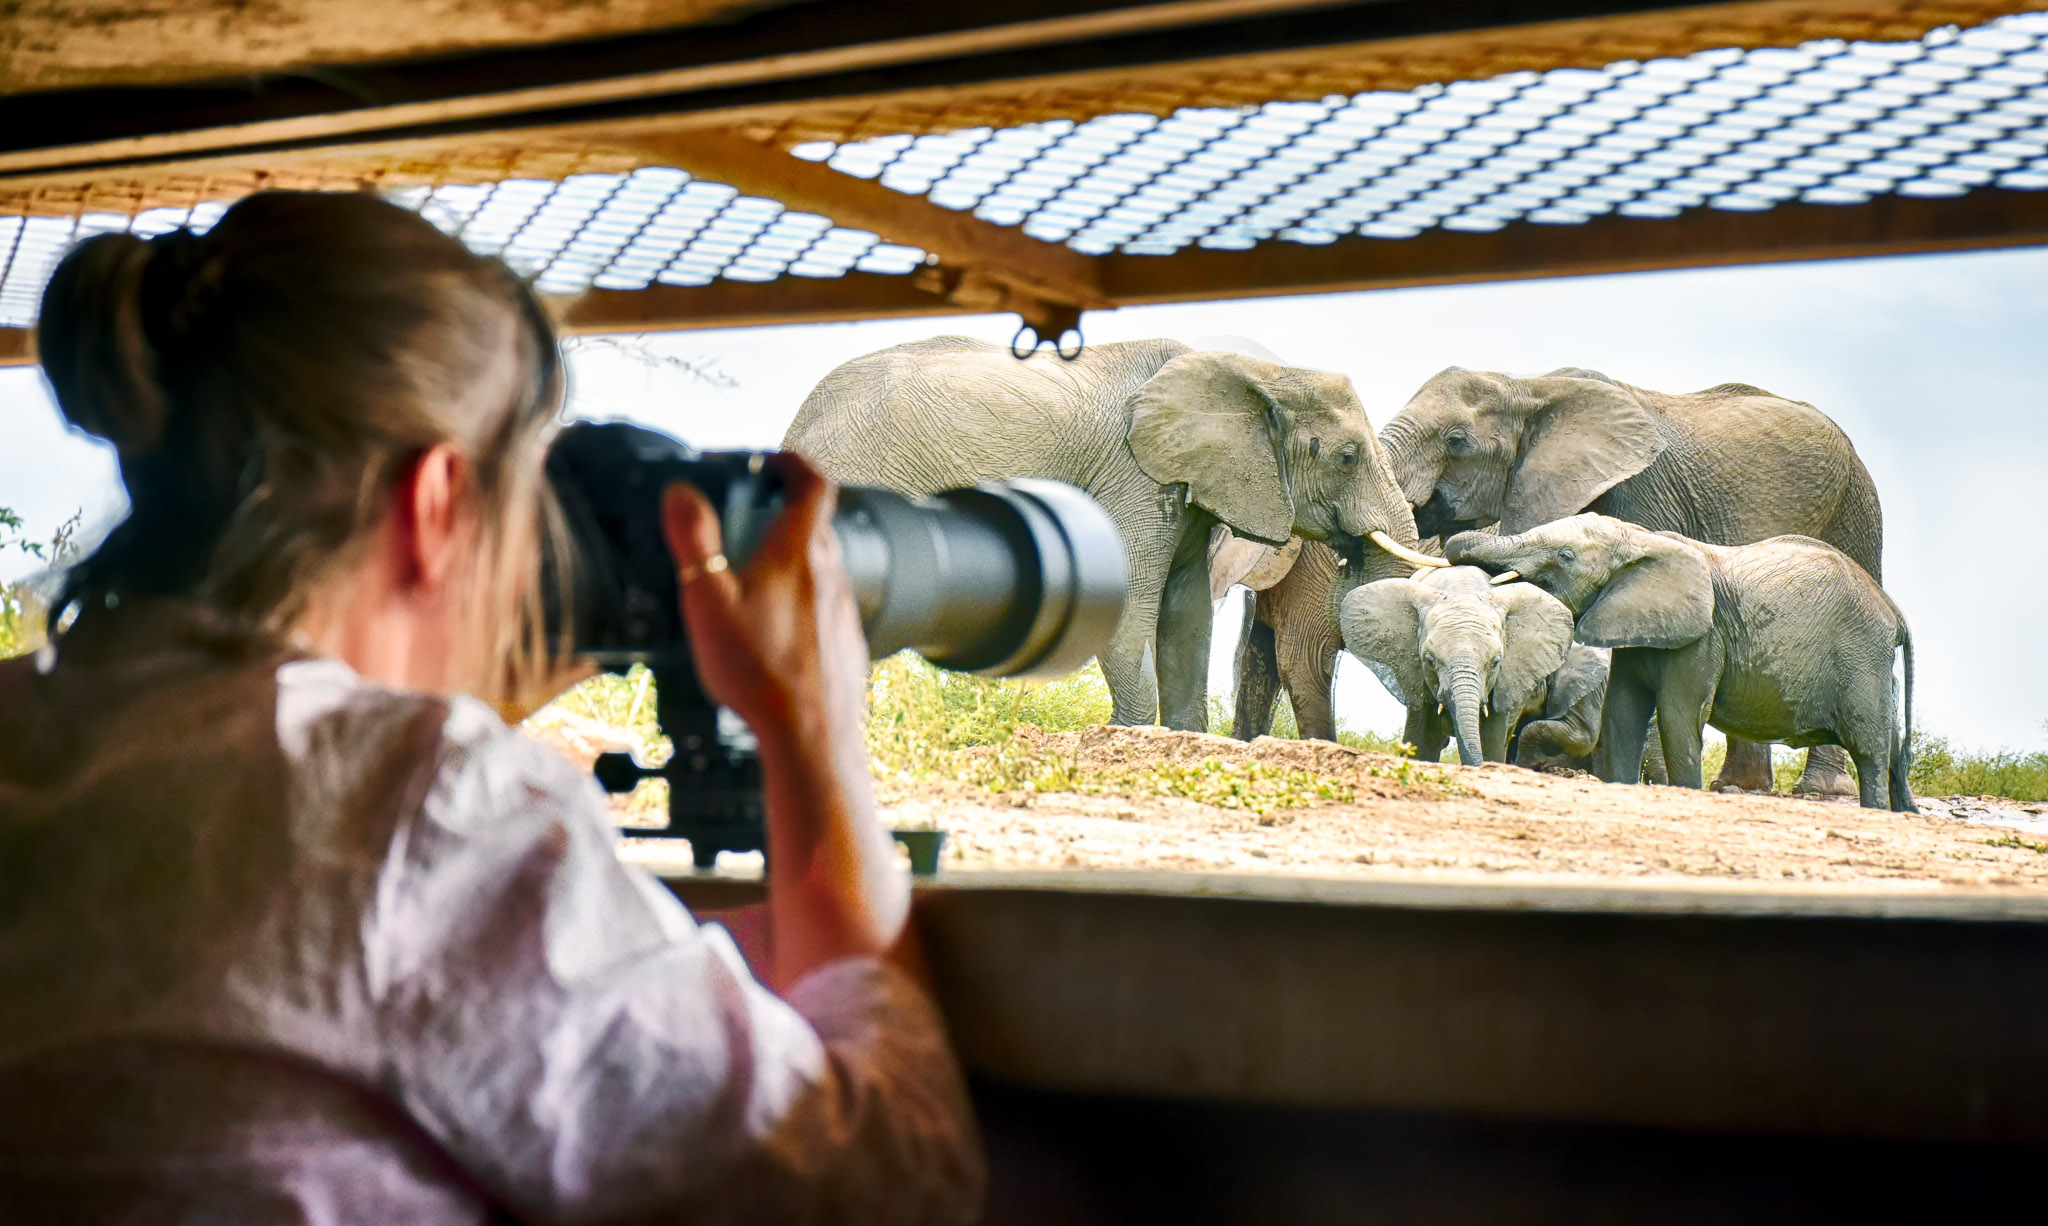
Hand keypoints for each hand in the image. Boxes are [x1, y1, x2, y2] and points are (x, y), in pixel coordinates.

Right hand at [658, 453, 869, 756]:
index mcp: (800, 552)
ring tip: (746, 585)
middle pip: (813, 526)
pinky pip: (822, 609)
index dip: (792, 461)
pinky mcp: (846, 643)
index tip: (770, 460)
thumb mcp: (708, 599)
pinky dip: (797, 606)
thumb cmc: (760, 670)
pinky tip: (769, 634)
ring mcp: (844, 610)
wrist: (810, 736)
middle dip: (777, 517)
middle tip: (740, 527)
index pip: (813, 481)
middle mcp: (831, 574)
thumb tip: (681, 493)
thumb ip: (693, 540)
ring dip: (787, 564)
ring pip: (818, 570)